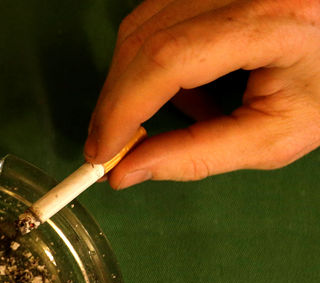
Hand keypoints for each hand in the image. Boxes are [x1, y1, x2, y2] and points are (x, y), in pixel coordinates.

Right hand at [85, 0, 319, 187]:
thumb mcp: (273, 136)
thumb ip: (199, 156)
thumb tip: (125, 172)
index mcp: (271, 22)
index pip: (169, 59)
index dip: (122, 108)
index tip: (100, 153)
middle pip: (145, 40)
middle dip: (116, 102)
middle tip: (105, 150)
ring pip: (140, 27)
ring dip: (130, 84)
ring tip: (153, 122)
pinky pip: (153, 18)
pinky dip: (148, 63)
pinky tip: (175, 91)